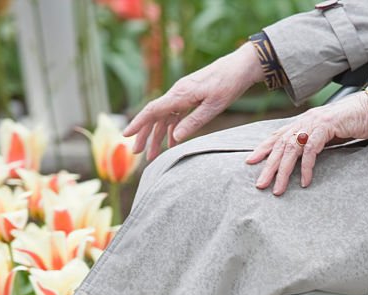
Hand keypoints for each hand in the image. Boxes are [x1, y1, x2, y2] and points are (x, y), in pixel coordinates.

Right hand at [123, 43, 263, 160]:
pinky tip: (171, 143)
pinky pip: (175, 115)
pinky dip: (171, 129)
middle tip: (138, 154)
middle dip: (145, 135)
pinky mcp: (190, 96)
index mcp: (180, 94)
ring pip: (164, 117)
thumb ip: (194, 122)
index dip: (138, 123)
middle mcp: (177, 93)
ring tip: (153, 155)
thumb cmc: (229, 85)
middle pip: (154, 116)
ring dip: (157, 136)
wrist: (241, 66)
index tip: (126, 135)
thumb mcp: (214, 107)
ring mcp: (183, 94)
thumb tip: (175, 138)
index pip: (153, 110)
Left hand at [246, 92, 367, 195]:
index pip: (279, 135)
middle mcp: (306, 119)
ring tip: (278, 189)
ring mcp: (315, 122)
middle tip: (260, 184)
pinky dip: (306, 168)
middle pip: (280, 144)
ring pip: (291, 149)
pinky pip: (310, 150)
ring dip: (283, 171)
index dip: (264, 147)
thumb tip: (306, 157)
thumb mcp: (330, 134)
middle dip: (268, 165)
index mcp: (304, 120)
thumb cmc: (355, 122)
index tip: (251, 161)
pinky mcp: (326, 127)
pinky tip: (305, 182)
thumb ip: (316, 141)